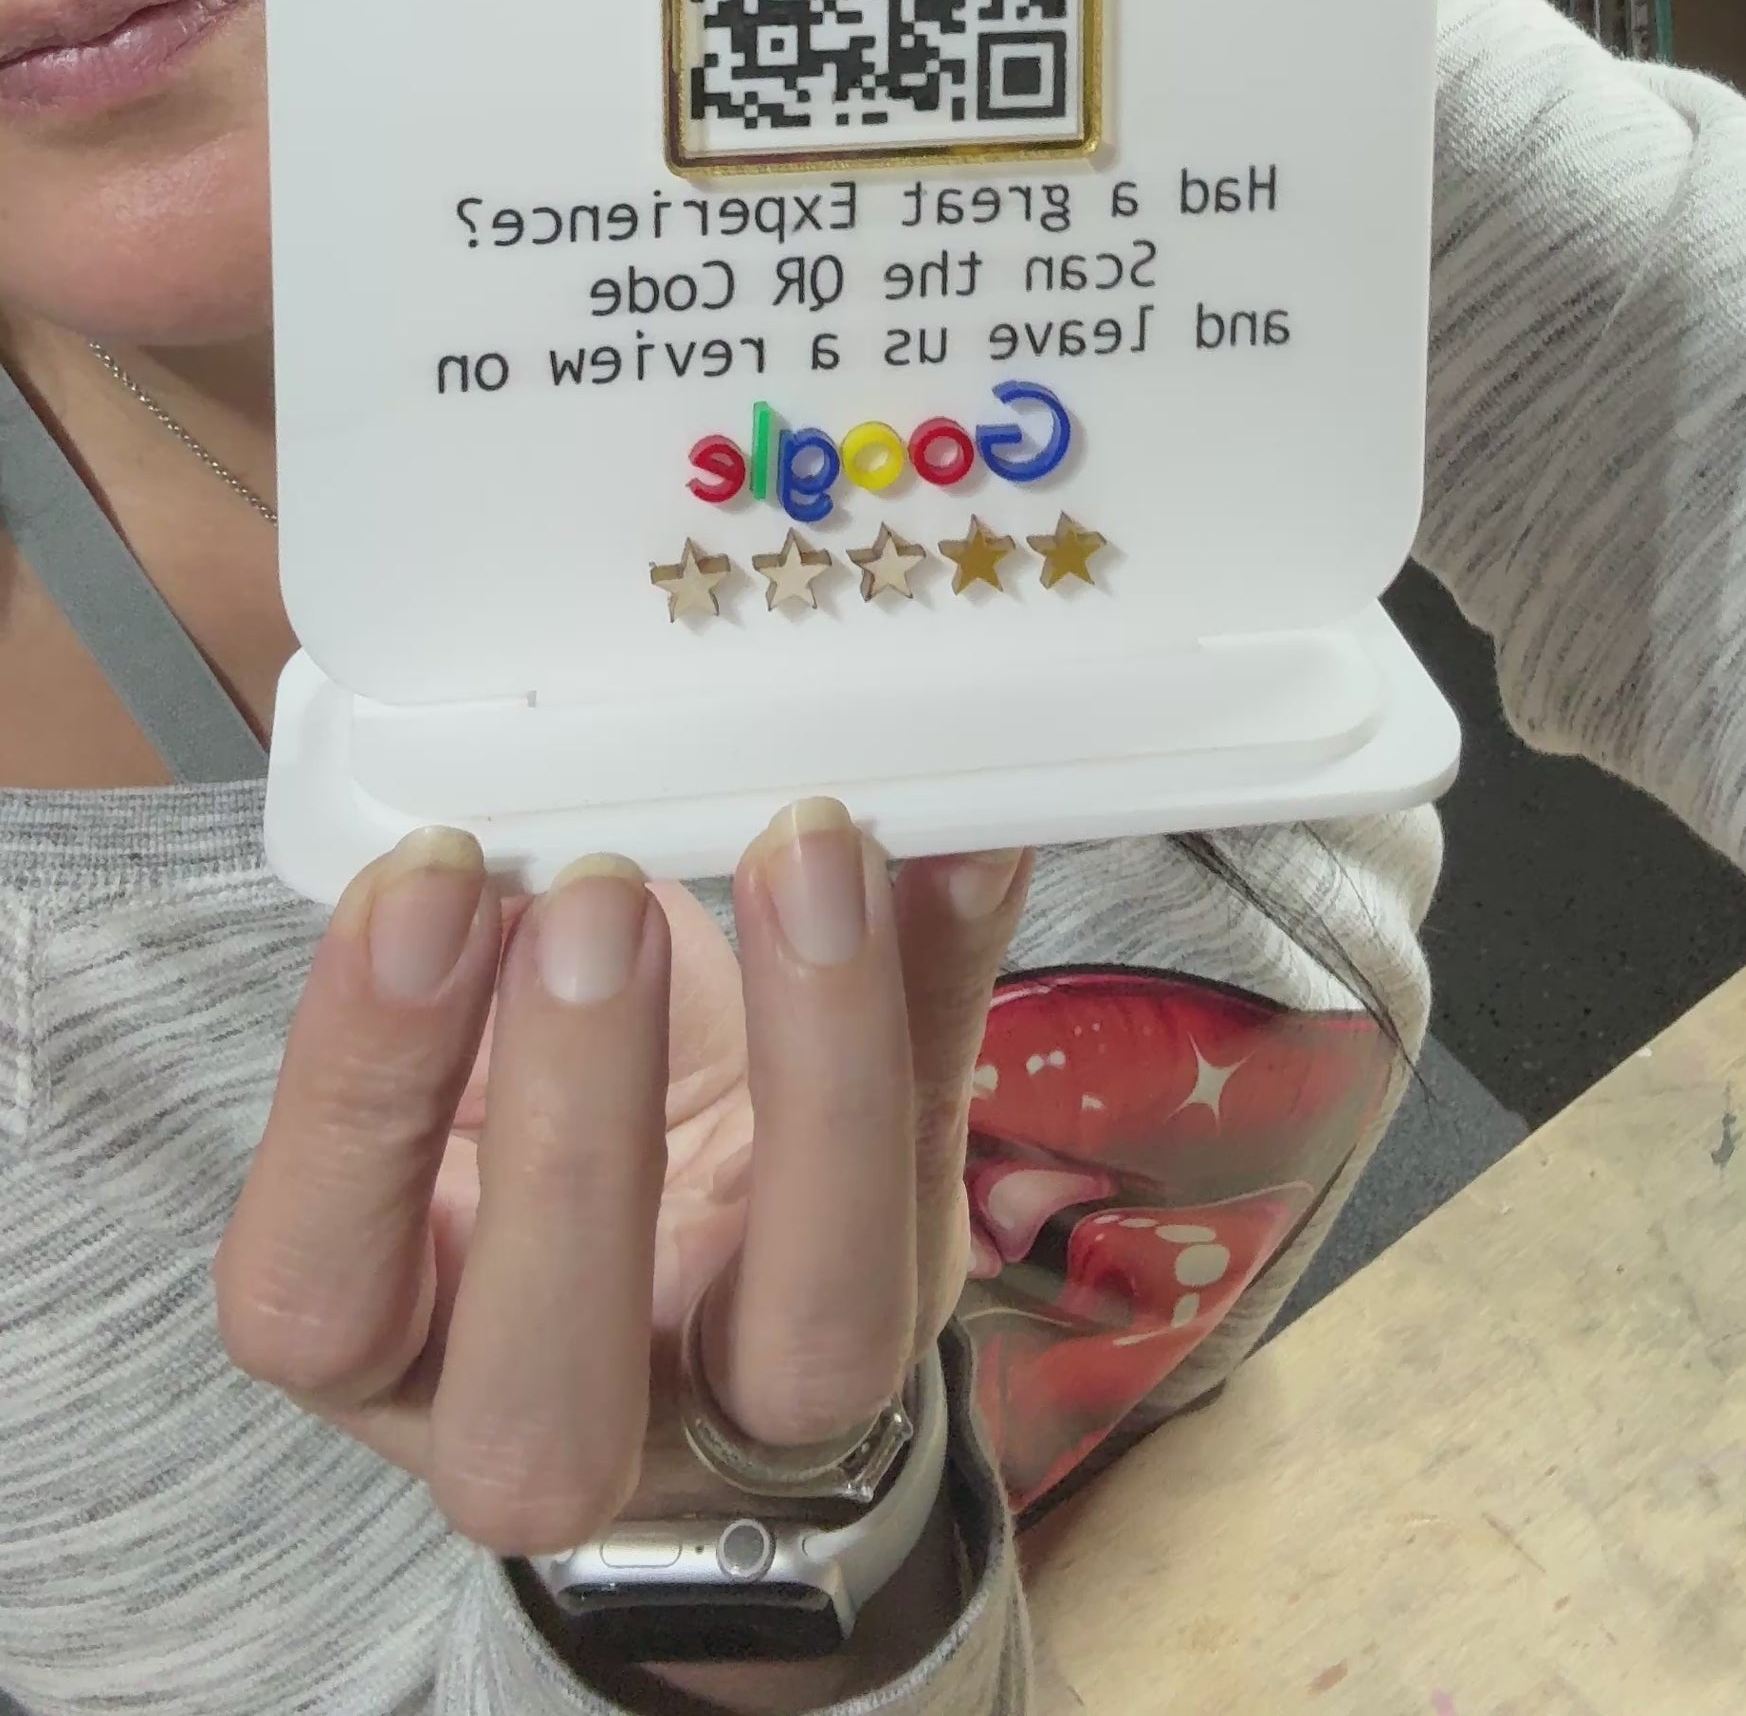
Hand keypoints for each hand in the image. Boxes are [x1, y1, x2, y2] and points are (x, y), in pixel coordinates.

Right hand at [215, 805, 1028, 1613]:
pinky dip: (957, 979)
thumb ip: (466, 947)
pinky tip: (964, 844)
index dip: (358, 1098)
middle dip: (569, 1145)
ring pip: (813, 1339)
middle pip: (547, 1410)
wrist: (704, 1200)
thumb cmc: (541, 1114)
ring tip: (801, 852)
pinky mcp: (914, 1287)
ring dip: (816, 1074)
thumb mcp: (461, 1042)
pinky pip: (950, 1153)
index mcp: (404, 1351)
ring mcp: (772, 1393)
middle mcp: (581, 1424)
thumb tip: (490, 784)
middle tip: (593, 899)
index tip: (422, 886)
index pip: (318, 1299)